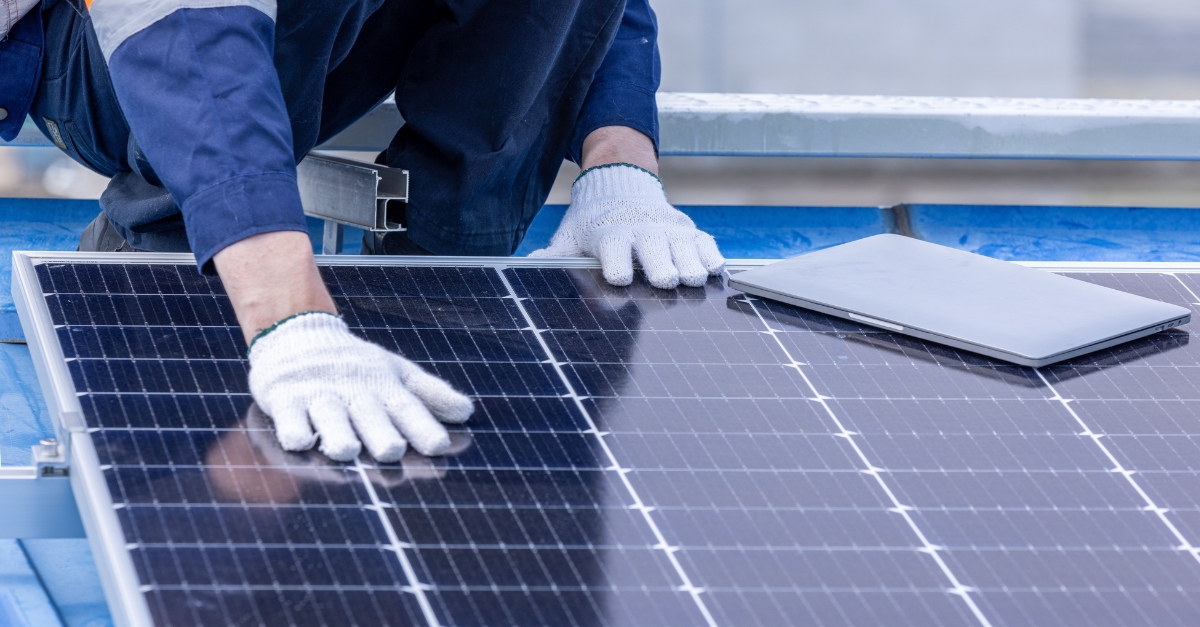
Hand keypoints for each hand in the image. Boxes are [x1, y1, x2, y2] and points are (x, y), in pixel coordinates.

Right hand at [247, 312, 473, 461]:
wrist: (297, 333)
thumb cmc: (354, 365)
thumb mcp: (395, 373)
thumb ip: (430, 395)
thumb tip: (468, 413)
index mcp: (383, 386)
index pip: (407, 408)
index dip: (423, 427)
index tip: (438, 446)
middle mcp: (354, 391)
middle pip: (370, 416)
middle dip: (380, 434)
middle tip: (391, 449)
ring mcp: (318, 396)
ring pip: (330, 419)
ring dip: (338, 435)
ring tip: (346, 449)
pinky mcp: (285, 400)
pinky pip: (289, 420)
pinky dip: (294, 430)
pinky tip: (300, 441)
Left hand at [530, 164, 725, 288]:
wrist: (621, 185)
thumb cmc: (592, 221)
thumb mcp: (570, 235)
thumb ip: (555, 253)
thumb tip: (528, 264)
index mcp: (611, 234)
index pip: (614, 249)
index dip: (616, 264)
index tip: (618, 278)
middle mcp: (642, 230)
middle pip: (655, 249)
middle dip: (660, 266)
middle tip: (665, 280)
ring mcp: (668, 229)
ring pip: (685, 247)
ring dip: (691, 263)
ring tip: (693, 278)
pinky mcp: (688, 229)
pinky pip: (706, 242)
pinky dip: (712, 256)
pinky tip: (715, 270)